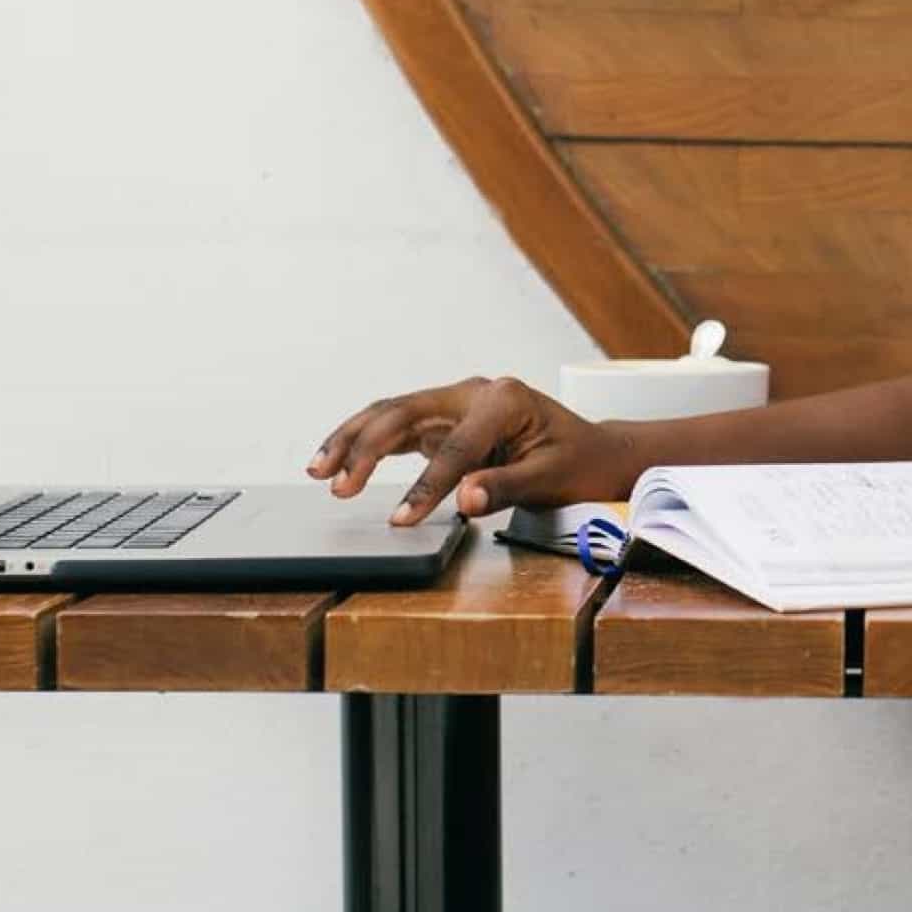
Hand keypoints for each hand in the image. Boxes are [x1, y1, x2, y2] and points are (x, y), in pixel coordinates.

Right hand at [305, 376, 637, 525]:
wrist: (592, 451)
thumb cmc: (577, 463)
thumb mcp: (550, 479)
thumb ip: (505, 487)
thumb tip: (465, 499)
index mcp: (503, 399)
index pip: (455, 445)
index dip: (426, 485)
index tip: (401, 520)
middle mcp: (474, 392)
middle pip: (405, 412)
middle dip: (366, 447)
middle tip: (337, 486)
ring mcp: (456, 402)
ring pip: (391, 413)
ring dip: (353, 439)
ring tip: (318, 471)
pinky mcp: (444, 419)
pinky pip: (397, 427)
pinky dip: (366, 443)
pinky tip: (338, 464)